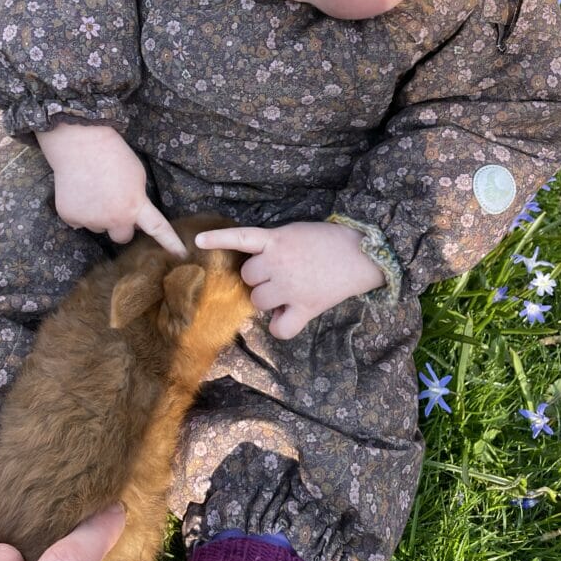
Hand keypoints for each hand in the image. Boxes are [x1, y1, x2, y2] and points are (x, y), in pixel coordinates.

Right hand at [36, 124, 185, 256]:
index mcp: (134, 206)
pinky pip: (79, 220)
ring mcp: (90, 220)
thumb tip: (133, 217)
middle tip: (115, 204)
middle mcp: (113, 219)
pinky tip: (80, 191)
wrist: (80, 144)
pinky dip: (80, 210)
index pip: (157, 229)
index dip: (171, 244)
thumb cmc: (113, 153)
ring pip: (99, 227)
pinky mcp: (70, 217)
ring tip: (94, 190)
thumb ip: (138, 199)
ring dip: (99, 216)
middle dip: (121, 225)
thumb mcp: (137, 175)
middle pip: (122, 237)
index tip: (181, 256)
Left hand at [195, 221, 385, 338]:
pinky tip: (287, 317)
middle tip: (279, 274)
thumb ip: (274, 245)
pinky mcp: (305, 307)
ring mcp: (291, 287)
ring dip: (268, 299)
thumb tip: (259, 270)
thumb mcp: (296, 232)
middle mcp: (279, 263)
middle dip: (258, 278)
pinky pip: (279, 328)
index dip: (218, 239)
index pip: (241, 237)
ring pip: (258, 301)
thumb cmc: (329, 240)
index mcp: (276, 239)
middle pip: (247, 277)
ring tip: (288, 292)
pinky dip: (280, 326)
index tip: (197, 241)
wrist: (363, 253)